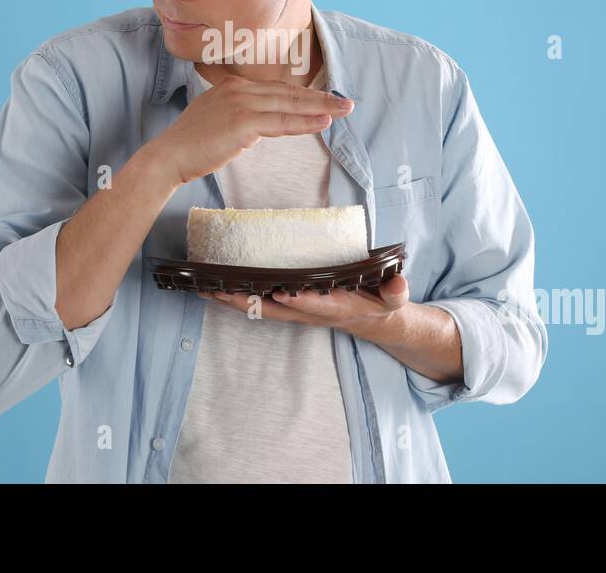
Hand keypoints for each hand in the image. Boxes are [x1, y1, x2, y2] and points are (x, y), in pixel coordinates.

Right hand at [148, 74, 353, 186]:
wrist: (169, 156)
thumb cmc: (191, 144)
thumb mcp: (216, 119)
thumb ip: (239, 114)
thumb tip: (261, 122)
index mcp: (232, 85)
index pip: (276, 89)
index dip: (302, 94)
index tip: (324, 99)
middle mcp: (238, 88)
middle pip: (288, 92)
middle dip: (320, 97)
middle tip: (346, 102)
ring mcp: (241, 103)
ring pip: (289, 104)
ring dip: (320, 107)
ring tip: (344, 110)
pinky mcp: (243, 122)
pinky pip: (282, 122)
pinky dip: (304, 121)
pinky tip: (323, 122)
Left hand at [198, 273, 408, 338]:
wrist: (373, 320)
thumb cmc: (380, 302)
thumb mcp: (393, 298)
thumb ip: (396, 291)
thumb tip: (399, 285)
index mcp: (336, 308)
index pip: (316, 304)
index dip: (300, 300)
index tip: (282, 291)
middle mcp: (311, 313)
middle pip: (274, 310)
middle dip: (247, 302)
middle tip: (220, 291)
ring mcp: (298, 311)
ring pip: (261, 308)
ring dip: (234, 301)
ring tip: (206, 289)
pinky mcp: (290, 307)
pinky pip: (259, 304)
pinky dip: (238, 298)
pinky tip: (217, 288)